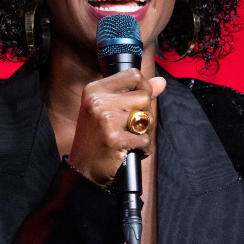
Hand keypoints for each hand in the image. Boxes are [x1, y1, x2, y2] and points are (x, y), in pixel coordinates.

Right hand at [67, 70, 165, 185]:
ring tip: (130, 138)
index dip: (144, 87)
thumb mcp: (109, 109)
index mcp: (95, 90)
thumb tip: (161, 82)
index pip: (133, 75)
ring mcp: (105, 119)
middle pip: (144, 96)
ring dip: (146, 132)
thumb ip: (135, 93)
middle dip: (145, 114)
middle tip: (132, 127)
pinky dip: (143, 148)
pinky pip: (145, 139)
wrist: (83, 169)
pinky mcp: (114, 138)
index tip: (140, 101)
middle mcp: (98, 101)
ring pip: (148, 117)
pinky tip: (130, 150)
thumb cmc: (97, 138)